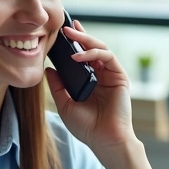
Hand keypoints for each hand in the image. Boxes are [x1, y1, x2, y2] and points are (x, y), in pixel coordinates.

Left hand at [46, 21, 135, 150]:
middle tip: (65, 28)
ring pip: (101, 48)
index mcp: (89, 81)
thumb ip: (58, 86)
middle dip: (79, 36)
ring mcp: (111, 76)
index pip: (82, 57)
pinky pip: (108, 57)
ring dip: (86, 40)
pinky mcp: (120, 77)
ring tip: (71, 35)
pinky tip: (78, 56)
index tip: (62, 32)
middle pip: (91, 48)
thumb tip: (48, 68)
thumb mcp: (65, 104)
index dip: (74, 43)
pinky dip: (93, 53)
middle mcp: (101, 76)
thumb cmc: (87, 127)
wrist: (104, 140)